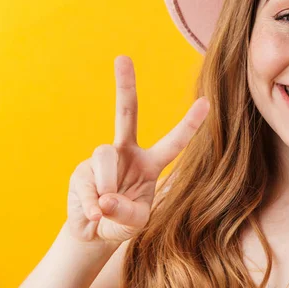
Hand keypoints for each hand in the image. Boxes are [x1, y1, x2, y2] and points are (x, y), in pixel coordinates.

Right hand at [66, 55, 208, 243]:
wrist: (93, 231)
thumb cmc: (122, 221)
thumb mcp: (134, 223)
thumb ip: (126, 213)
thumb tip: (104, 199)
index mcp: (151, 162)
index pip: (174, 142)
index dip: (190, 124)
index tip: (207, 102)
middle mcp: (127, 153)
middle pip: (126, 113)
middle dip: (125, 86)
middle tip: (123, 57)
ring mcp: (103, 159)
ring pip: (104, 154)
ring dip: (107, 184)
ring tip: (104, 208)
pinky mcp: (81, 170)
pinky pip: (86, 180)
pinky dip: (90, 202)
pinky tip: (93, 214)